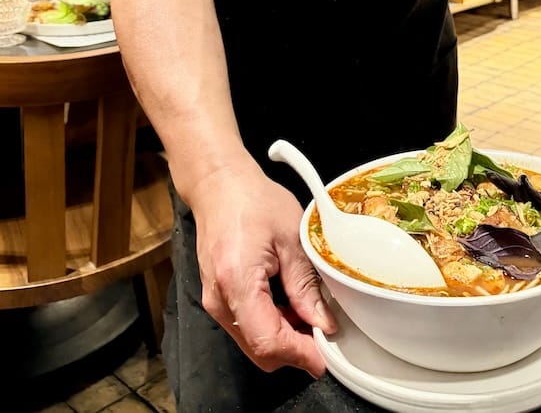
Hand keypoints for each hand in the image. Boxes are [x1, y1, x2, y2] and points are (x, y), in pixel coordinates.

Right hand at [190, 158, 336, 376]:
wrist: (219, 185)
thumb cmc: (252, 201)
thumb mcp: (291, 237)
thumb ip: (306, 285)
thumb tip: (324, 324)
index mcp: (237, 282)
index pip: (268, 341)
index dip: (300, 354)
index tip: (326, 354)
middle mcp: (219, 300)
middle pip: (260, 350)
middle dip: (295, 348)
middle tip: (323, 329)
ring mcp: (214, 302)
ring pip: (253, 342)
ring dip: (284, 336)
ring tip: (308, 309)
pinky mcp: (217, 298)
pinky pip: (246, 326)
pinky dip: (271, 324)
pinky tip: (289, 302)